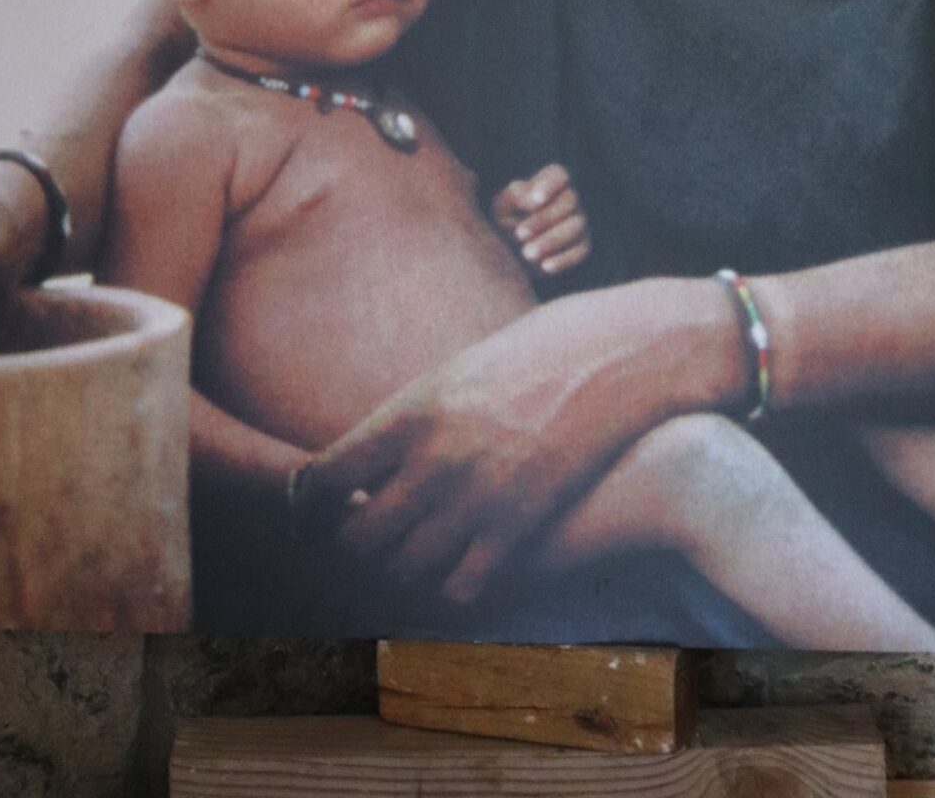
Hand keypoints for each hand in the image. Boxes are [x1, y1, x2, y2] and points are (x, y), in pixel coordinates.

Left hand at [294, 277, 726, 605]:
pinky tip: (463, 568)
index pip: (324, 476)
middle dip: (356, 545)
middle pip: (358, 538)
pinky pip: (460, 588)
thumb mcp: (466, 366)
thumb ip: (421, 414)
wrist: (622, 353)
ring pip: (404, 570)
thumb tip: (381, 453)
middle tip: (374, 536)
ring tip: (417, 554)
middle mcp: (435, 456)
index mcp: (414, 407)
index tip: (322, 511)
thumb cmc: (547, 347)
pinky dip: (452, 587)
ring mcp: (477, 496)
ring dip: (404, 569)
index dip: (312, 505)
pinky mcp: (520, 526)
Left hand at [490, 164, 590, 277]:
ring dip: (551, 240)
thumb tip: (533, 201)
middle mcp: (571, 198)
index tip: (535, 199)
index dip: (550, 186)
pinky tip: (544, 266)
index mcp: (551, 181)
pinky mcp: (582, 246)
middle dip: (543, 219)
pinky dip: (563, 260)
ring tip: (526, 253)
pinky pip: (579, 252)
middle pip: (569, 201)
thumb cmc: (506, 218)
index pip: (559, 175)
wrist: (512, 250)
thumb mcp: (504, 205)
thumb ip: (516, 198)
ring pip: (575, 226)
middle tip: (519, 234)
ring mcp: (579, 222)